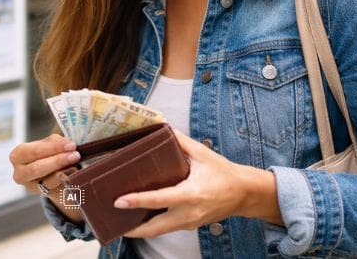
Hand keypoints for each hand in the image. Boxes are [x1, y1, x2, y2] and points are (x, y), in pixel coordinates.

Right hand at [9, 133, 80, 196]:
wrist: (49, 170)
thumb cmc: (47, 152)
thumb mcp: (48, 143)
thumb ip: (55, 142)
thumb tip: (67, 143)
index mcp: (17, 156)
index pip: (34, 152)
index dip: (53, 148)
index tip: (71, 144)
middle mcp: (20, 174)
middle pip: (37, 168)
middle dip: (58, 161)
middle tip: (75, 155)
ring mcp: (30, 187)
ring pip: (47, 181)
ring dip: (64, 171)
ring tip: (76, 163)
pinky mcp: (43, 195)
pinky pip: (56, 189)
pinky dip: (66, 180)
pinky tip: (75, 173)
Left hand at [115, 129, 281, 237]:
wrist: (244, 193)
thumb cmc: (223, 173)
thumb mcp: (202, 153)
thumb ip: (180, 140)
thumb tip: (161, 126)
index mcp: (191, 193)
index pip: (159, 200)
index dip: (137, 201)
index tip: (119, 202)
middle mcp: (189, 212)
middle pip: (155, 228)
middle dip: (133, 228)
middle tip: (112, 220)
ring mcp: (190, 222)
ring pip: (159, 231)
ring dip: (140, 229)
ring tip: (120, 222)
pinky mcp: (190, 225)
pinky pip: (167, 228)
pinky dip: (152, 226)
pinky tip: (139, 218)